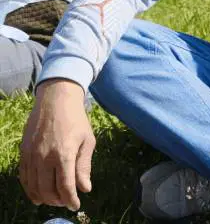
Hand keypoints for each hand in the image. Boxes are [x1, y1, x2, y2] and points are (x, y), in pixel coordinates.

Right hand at [20, 79, 94, 210]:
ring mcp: (31, 155)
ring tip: (54, 200)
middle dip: (57, 200)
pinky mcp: (24, 153)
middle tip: (66, 202)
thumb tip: (85, 188)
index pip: (65, 186)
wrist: (55, 101)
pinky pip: (24, 177)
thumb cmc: (76, 120)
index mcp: (64, 154)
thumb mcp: (88, 141)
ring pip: (34, 186)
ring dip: (43, 197)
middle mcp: (45, 157)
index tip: (76, 205)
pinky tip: (37, 194)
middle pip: (47, 189)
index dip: (70, 199)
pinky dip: (30, 189)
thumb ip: (84, 166)